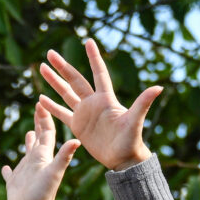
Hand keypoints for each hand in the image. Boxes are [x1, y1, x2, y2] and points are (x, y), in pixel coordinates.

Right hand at [2, 99, 78, 199]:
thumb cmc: (43, 193)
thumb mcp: (54, 172)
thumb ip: (64, 156)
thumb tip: (77, 141)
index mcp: (44, 156)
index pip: (46, 132)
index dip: (44, 117)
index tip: (40, 102)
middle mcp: (36, 162)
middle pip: (38, 138)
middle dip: (38, 123)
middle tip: (37, 108)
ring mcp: (25, 172)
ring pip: (27, 153)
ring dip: (28, 142)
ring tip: (28, 132)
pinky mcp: (15, 183)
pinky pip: (10, 173)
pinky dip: (7, 169)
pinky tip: (5, 166)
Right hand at [38, 37, 161, 171]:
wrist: (123, 159)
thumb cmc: (131, 140)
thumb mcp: (136, 120)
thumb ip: (143, 103)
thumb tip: (159, 87)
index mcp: (106, 99)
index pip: (98, 73)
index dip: (94, 57)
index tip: (88, 41)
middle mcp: (93, 103)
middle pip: (75, 80)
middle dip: (62, 67)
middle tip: (50, 53)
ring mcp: (84, 114)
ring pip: (66, 93)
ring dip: (54, 82)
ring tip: (41, 68)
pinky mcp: (78, 127)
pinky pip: (62, 114)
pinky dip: (52, 107)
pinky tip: (41, 99)